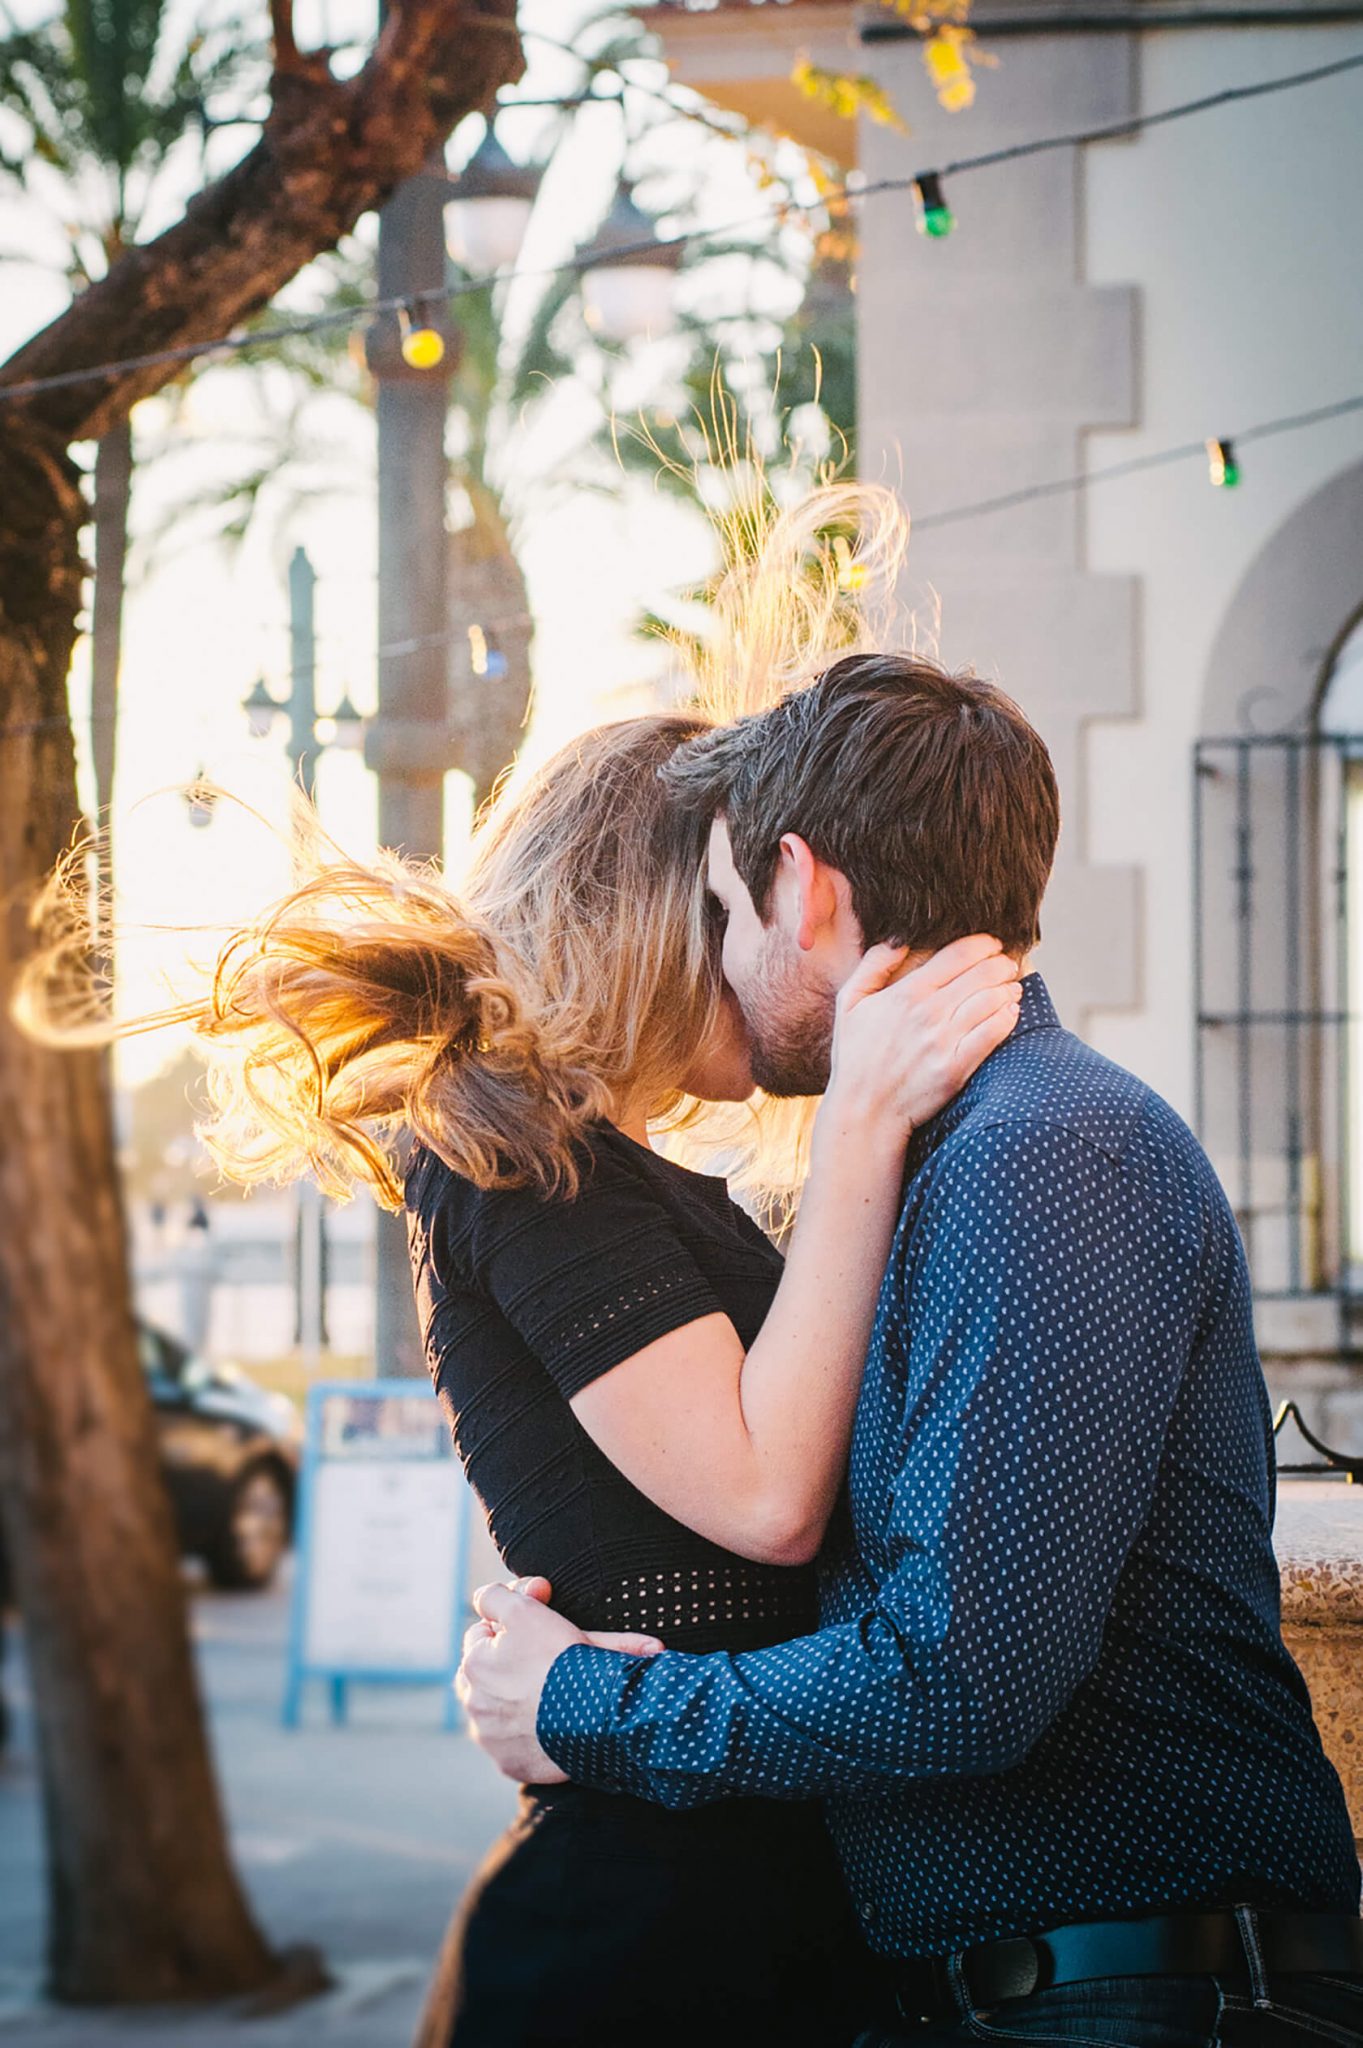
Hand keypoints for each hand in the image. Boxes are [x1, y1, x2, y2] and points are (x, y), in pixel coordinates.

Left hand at [457, 1579, 663, 1783]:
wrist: (594, 1714)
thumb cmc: (561, 1658)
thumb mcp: (524, 1610)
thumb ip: (495, 1597)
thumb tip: (485, 1598)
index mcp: (472, 1665)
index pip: (482, 1634)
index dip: (510, 1628)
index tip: (535, 1630)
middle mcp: (474, 1705)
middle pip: (486, 1674)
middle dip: (506, 1664)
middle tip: (541, 1659)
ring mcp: (490, 1739)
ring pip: (497, 1710)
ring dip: (514, 1700)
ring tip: (546, 1691)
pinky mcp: (511, 1764)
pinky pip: (514, 1744)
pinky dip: (528, 1734)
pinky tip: (549, 1722)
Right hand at [826, 935, 1021, 1135]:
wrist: (864, 1111)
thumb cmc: (855, 1058)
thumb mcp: (849, 1003)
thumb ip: (873, 964)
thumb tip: (900, 939)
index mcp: (906, 993)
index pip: (957, 954)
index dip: (982, 944)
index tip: (992, 944)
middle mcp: (927, 1013)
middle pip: (981, 974)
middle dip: (1001, 964)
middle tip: (1008, 964)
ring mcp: (943, 1041)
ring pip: (992, 1000)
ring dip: (1008, 988)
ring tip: (1012, 986)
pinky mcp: (956, 1068)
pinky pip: (992, 1034)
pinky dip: (1007, 1018)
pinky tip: (1011, 1012)